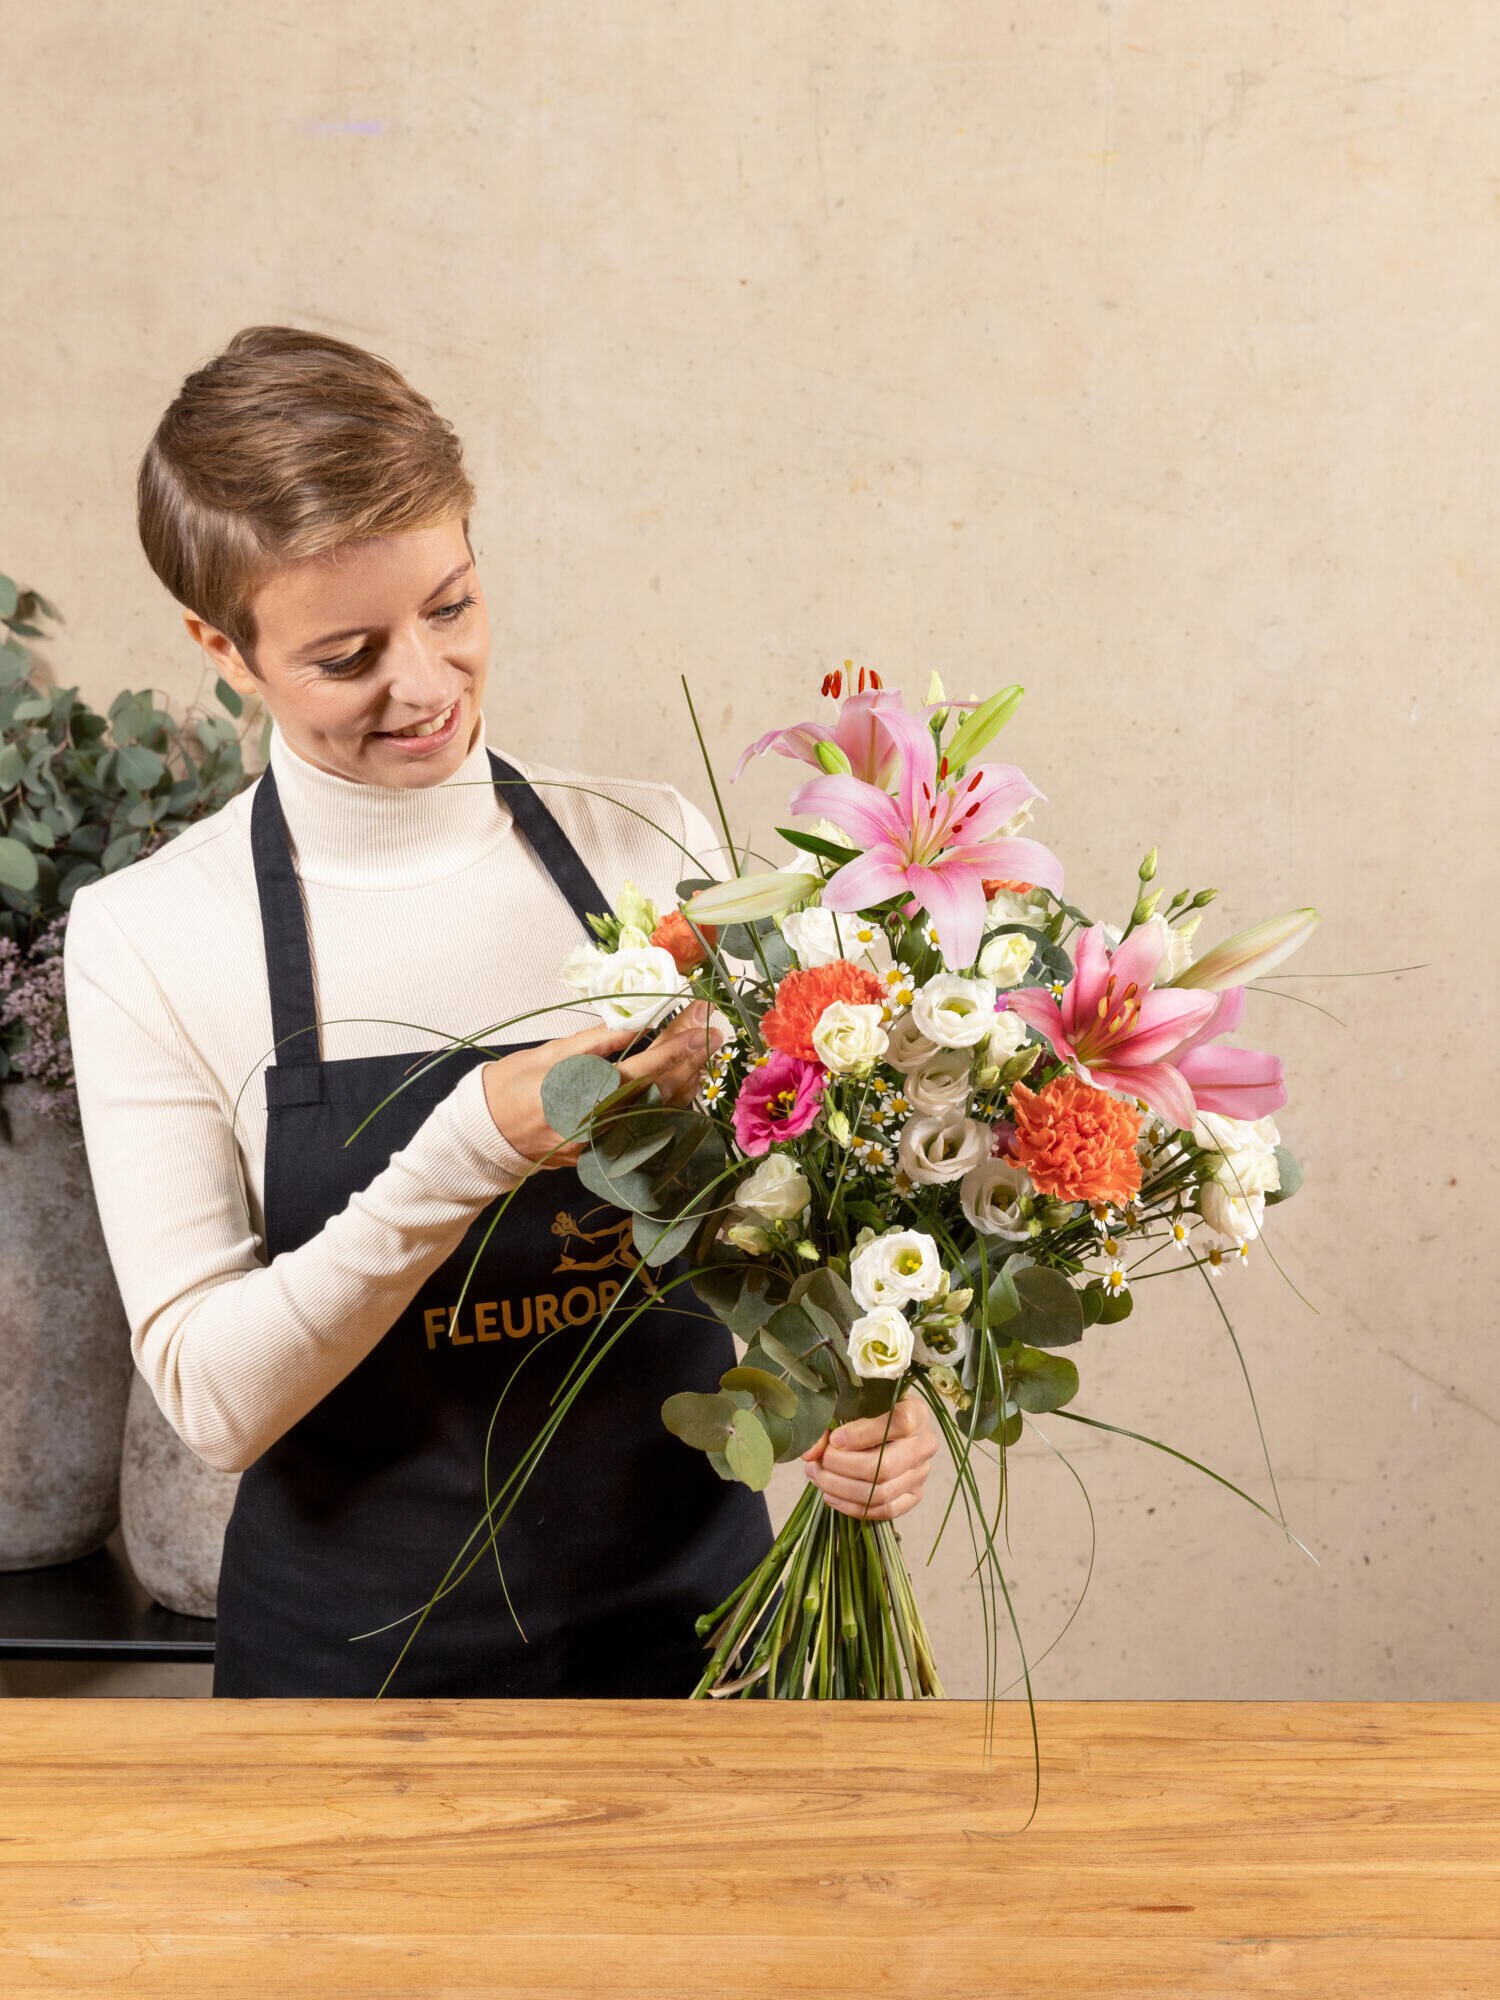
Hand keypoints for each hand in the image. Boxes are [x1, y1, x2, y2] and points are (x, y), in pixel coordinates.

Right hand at [482, 1002, 722, 1166]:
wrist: (485, 1135)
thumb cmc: (510, 1087)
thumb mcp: (549, 1055)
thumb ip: (596, 1042)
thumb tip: (636, 1021)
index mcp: (583, 1097)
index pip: (642, 1071)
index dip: (676, 1049)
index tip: (701, 1028)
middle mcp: (600, 1126)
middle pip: (659, 1091)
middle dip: (690, 1059)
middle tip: (712, 1031)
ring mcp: (605, 1144)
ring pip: (658, 1112)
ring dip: (685, 1079)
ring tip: (703, 1049)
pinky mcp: (606, 1152)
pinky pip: (646, 1125)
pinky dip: (667, 1101)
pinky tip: (682, 1080)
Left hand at [801, 1395, 938, 1522]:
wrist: (883, 1431)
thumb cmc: (864, 1413)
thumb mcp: (849, 1407)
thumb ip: (828, 1426)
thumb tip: (809, 1454)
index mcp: (915, 1412)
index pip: (897, 1423)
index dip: (861, 1434)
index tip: (834, 1439)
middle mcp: (924, 1444)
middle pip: (885, 1466)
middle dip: (843, 1467)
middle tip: (817, 1463)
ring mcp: (921, 1473)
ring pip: (881, 1492)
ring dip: (842, 1489)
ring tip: (817, 1477)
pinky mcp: (914, 1496)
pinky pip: (885, 1510)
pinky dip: (853, 1507)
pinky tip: (831, 1496)